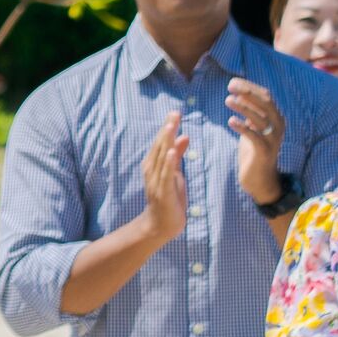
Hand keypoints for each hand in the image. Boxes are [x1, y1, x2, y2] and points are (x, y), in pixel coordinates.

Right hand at [135, 109, 190, 240]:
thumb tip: (185, 136)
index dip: (168, 127)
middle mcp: (152, 169)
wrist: (161, 224)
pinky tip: (173, 152)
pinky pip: (166, 174)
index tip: (175, 113)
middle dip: (168, 129)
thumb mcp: (176, 173)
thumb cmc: (169, 198)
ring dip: (166, 142)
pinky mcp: (162, 191)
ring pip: (162, 157)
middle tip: (175, 113)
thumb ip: (178, 155)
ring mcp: (156, 180)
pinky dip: (169, 162)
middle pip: (160, 146)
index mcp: (155, 164)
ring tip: (171, 127)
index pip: (162, 142)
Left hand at [228, 77, 286, 207]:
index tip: (232, 82)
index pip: (266, 96)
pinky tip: (231, 121)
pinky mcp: (265, 152)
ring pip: (260, 118)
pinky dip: (243, 127)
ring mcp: (273, 139)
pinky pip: (254, 137)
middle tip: (230, 86)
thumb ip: (249, 112)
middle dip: (248, 92)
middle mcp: (278, 126)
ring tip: (228, 100)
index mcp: (276, 118)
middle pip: (265, 103)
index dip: (250, 87)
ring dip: (244, 107)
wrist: (260, 178)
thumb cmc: (254, 150)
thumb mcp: (252, 127)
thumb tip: (238, 93)